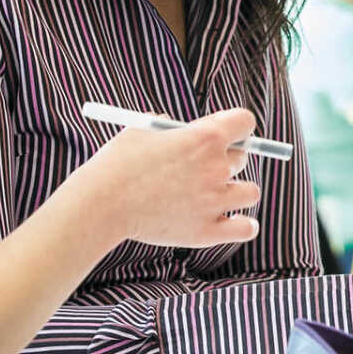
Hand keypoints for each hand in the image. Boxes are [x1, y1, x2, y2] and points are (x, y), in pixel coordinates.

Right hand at [93, 108, 262, 247]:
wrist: (102, 204)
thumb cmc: (118, 163)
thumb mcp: (143, 129)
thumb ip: (169, 125)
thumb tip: (181, 129)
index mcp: (205, 137)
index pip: (245, 123)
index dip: (237, 126)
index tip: (227, 133)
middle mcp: (217, 168)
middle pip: (242, 158)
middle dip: (225, 159)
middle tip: (201, 167)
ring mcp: (215, 201)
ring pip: (250, 193)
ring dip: (237, 191)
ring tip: (216, 194)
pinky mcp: (207, 231)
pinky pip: (246, 228)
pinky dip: (244, 226)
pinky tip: (234, 221)